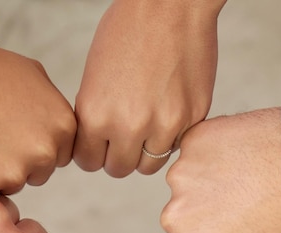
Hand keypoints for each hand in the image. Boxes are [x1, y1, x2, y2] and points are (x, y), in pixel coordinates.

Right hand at [0, 0, 75, 196]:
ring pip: (12, 185)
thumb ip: (54, 110)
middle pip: (38, 173)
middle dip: (19, 160)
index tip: (13, 126)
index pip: (59, 154)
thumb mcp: (33, 76)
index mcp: (63, 127)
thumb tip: (60, 133)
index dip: (34, 142)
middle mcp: (44, 153)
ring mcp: (14, 173)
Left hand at [73, 0, 223, 177]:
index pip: (88, 161)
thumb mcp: (94, 78)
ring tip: (146, 126)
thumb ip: (96, 117)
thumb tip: (99, 147)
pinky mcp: (193, 118)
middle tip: (123, 136)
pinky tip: (167, 110)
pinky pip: (176, 146)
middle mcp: (129, 127)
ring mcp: (165, 125)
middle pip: (118, 169)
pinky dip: (170, 136)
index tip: (99, 143)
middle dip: (118, 155)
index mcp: (97, 116)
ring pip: (149, 165)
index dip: (93, 153)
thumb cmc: (127, 32)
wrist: (170, 5)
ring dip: (145, 152)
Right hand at [161, 108, 280, 232]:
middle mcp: (174, 219)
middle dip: (207, 216)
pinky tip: (245, 157)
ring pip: (189, 184)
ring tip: (249, 180)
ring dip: (209, 183)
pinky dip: (215, 153)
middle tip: (245, 207)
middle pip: (184, 220)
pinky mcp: (193, 143)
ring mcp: (181, 177)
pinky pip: (197, 150)